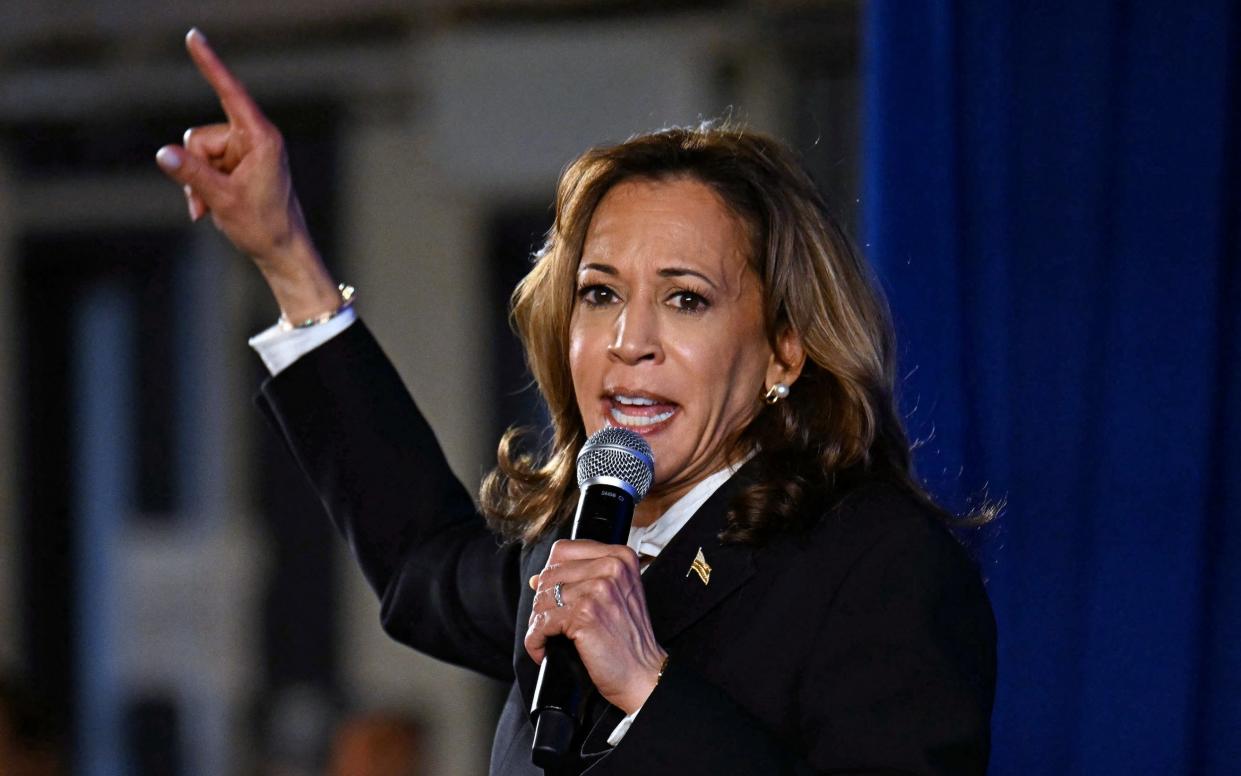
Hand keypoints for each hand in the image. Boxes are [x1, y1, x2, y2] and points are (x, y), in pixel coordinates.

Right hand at [155, 29, 339, 320]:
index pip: (230, 93)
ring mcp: (245, 152)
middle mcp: (254, 139)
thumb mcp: (222, 199)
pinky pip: (203, 165)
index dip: (210, 64)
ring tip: (211, 207)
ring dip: (197, 182)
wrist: (282, 250)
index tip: (194, 37)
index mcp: (261, 138)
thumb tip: (164, 153)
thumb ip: (192, 174)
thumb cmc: (263, 225)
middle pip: (201, 137)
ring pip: (198, 153)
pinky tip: (209, 208)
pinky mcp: (238, 165)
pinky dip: (202, 187)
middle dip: (196, 168)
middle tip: (207, 200)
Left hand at [526, 540, 667, 714]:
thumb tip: (536, 579)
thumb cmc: (628, 640)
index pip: (563, 550)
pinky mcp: (584, 614)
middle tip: (551, 626)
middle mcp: (611, 567)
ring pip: (542, 599)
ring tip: (549, 639)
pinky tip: (544, 651)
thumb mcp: (614, 596)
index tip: (553, 596)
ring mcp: (598, 589)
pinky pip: (541, 623)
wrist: (644, 673)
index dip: (551, 574)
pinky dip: (536, 641)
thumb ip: (580, 579)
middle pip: (549, 575)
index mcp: (620, 557)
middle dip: (542, 603)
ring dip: (538, 624)